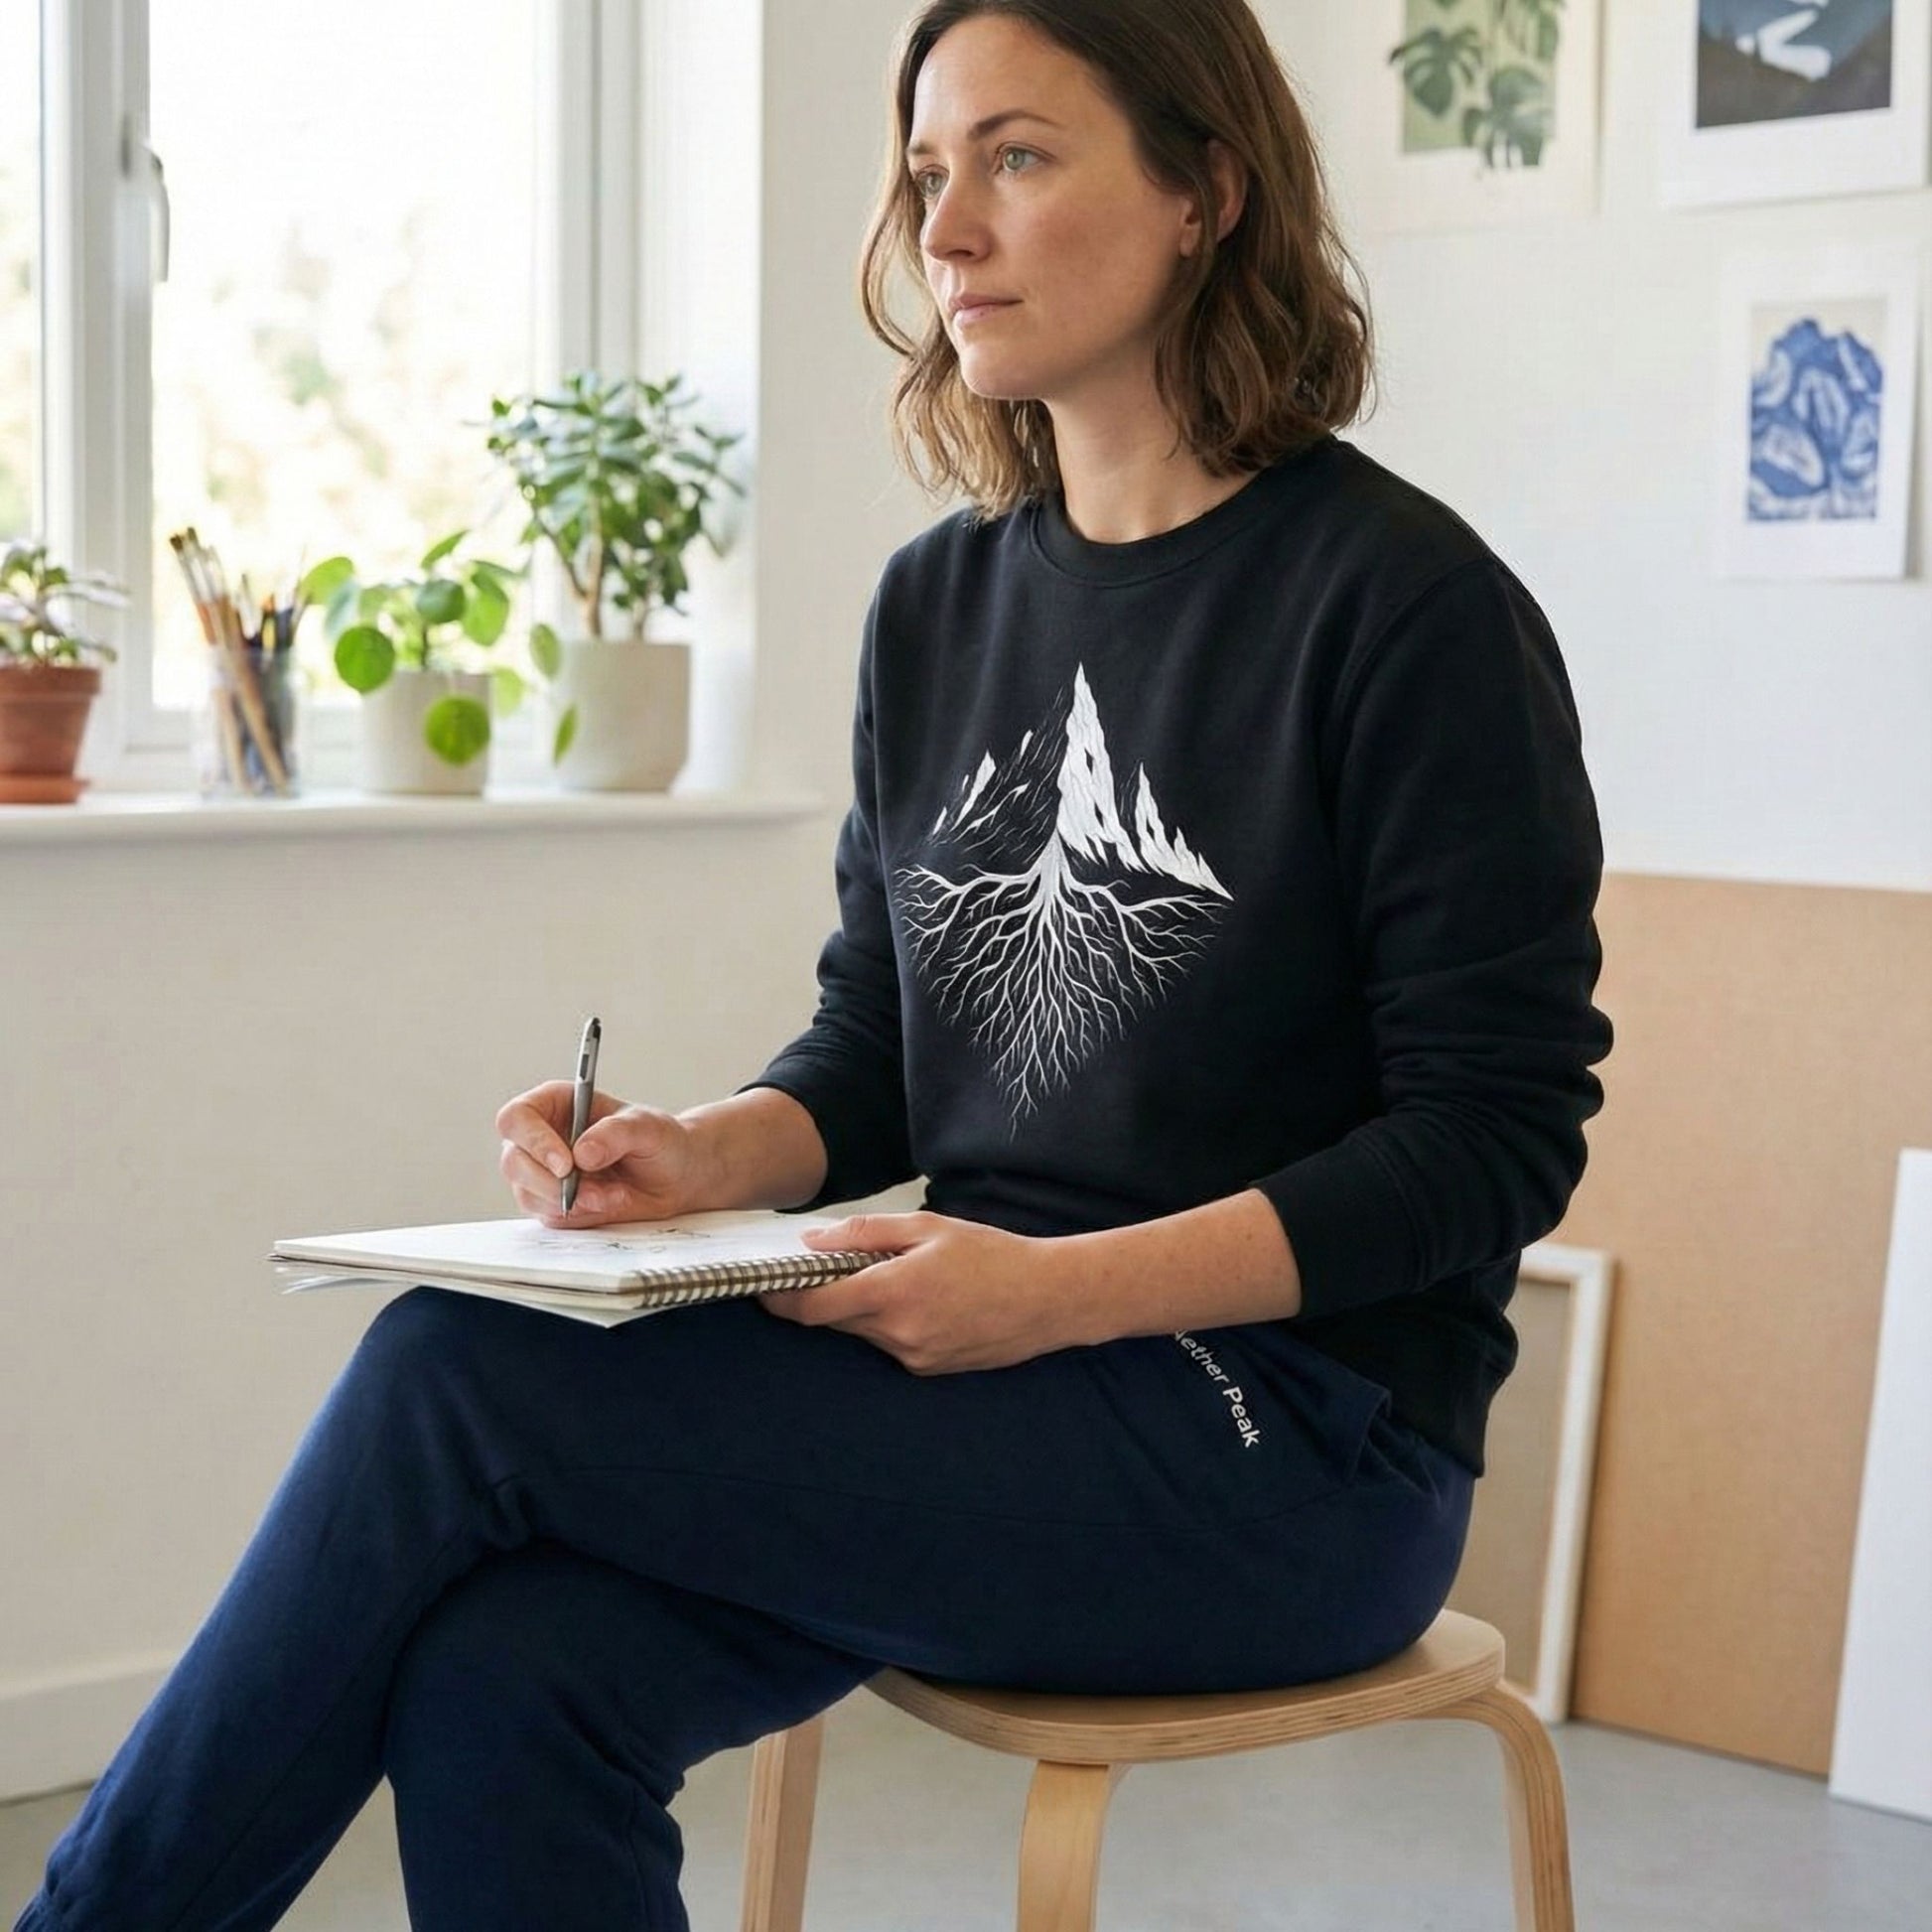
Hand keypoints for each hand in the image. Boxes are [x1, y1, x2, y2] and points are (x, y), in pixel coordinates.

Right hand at [495, 1084, 707, 1226]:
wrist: (674, 1177)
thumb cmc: (659, 1141)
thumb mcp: (648, 1128)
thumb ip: (616, 1133)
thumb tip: (582, 1152)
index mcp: (555, 1104)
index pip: (517, 1118)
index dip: (533, 1141)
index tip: (566, 1164)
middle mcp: (541, 1138)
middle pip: (514, 1161)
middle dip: (551, 1182)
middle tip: (592, 1191)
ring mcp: (542, 1173)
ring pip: (527, 1193)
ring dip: (572, 1201)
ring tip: (613, 1194)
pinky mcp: (551, 1203)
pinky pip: (549, 1215)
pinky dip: (580, 1214)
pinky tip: (609, 1202)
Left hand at [759, 1211, 1077, 1374]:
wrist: (1048, 1299)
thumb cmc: (992, 1255)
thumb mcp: (928, 1227)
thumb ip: (866, 1235)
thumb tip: (813, 1242)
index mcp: (894, 1293)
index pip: (813, 1307)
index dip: (780, 1299)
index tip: (763, 1287)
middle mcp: (898, 1333)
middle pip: (834, 1321)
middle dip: (823, 1297)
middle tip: (824, 1269)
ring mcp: (913, 1357)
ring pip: (862, 1333)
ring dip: (859, 1309)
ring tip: (891, 1278)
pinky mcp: (928, 1369)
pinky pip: (890, 1345)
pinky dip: (889, 1324)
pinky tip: (921, 1301)